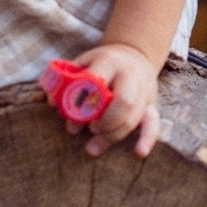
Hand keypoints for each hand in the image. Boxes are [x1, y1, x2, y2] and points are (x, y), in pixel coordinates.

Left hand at [67, 42, 161, 157]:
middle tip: (90, 128)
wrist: (134, 54)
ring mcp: (143, 90)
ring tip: (94, 144)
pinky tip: (139, 152)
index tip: (72, 114)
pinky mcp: (151, 104)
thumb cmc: (102, 63)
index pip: (98, 82)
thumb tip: (53, 103)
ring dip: (112, 135)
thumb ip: (67, 81)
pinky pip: (153, 123)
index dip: (84, 102)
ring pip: (133, 117)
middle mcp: (130, 75)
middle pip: (123, 102)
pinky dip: (147, 139)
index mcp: (109, 61)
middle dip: (104, 121)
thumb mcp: (84, 62)